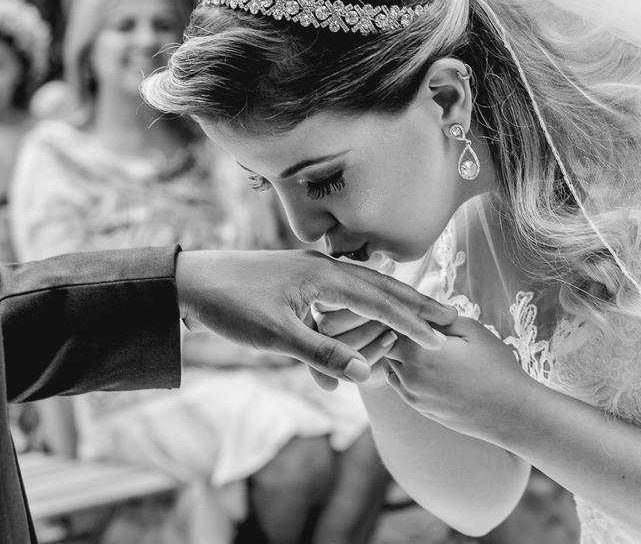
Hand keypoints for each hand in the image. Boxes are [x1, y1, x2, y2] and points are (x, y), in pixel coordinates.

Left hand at [173, 249, 456, 386]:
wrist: (189, 283)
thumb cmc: (230, 307)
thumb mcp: (278, 335)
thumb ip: (324, 353)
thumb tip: (367, 372)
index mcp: (323, 277)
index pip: (380, 301)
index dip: (412, 322)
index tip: (441, 338)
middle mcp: (323, 268)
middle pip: (381, 287)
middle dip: (415, 306)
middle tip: (450, 319)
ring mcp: (311, 272)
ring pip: (363, 290)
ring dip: (392, 307)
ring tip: (421, 318)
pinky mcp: (298, 281)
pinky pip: (341, 297)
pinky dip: (360, 313)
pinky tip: (361, 331)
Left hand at [382, 316, 529, 439]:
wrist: (511, 412)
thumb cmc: (496, 367)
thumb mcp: (471, 330)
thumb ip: (438, 318)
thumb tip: (419, 310)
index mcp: (417, 351)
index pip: (390, 324)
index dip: (398, 312)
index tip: (408, 306)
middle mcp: (407, 375)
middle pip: (385, 346)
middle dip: (397, 332)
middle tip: (414, 323)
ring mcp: (412, 395)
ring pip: (391, 365)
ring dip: (400, 353)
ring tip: (422, 344)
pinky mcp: (419, 409)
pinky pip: (400, 384)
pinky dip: (407, 372)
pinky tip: (428, 365)